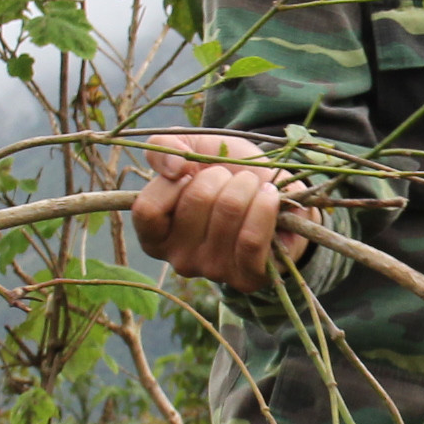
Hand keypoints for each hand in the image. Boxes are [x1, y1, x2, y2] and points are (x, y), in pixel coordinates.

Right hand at [129, 132, 306, 292]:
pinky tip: (269, 195)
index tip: (191, 172)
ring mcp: (214, 271)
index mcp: (157, 236)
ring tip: (252, 186)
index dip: (172, 181)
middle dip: (219, 174)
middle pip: (196, 200)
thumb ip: (164, 147)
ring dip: (246, 184)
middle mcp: (180, 259)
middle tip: (230, 178)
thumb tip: (173, 167)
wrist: (275, 191)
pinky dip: (265, 205)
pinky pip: (252, 238)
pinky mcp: (248, 276)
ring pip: (229, 210)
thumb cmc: (226, 172)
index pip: (148, 209)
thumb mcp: (191, 149)